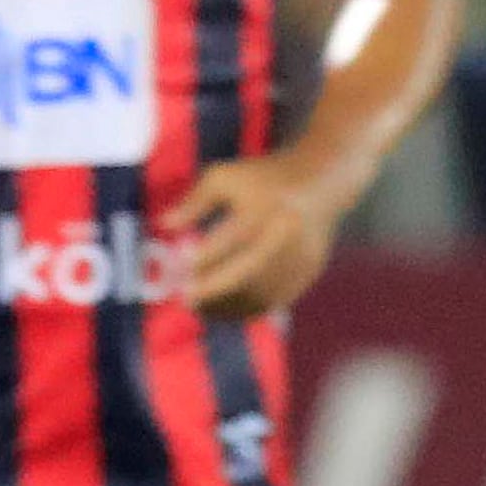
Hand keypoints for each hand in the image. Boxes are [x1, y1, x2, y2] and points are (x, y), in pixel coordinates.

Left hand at [172, 150, 347, 319]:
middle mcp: (288, 234)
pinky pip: (275, 299)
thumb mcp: (226, 178)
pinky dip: (248, 307)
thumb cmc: (264, 178)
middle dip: (214, 289)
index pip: (230, 238)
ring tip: (202, 306)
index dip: (202, 258)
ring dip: (230, 304)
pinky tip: (226, 307)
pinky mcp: (308, 273)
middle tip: (187, 300)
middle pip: (248, 271)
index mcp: (267, 206)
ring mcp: (301, 257)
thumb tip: (164, 225)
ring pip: (261, 292)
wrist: (322, 182)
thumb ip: (194, 201)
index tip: (176, 270)